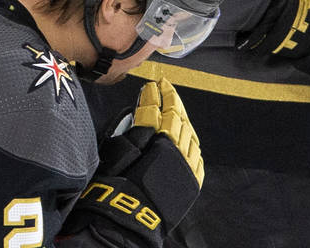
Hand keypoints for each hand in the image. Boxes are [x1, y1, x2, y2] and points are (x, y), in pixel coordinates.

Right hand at [58, 79, 201, 247]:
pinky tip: (185, 136)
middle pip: (177, 118)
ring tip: (174, 107)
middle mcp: (177, 151)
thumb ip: (135, 128)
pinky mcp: (191, 183)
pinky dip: (191, 141)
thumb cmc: (113, 188)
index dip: (153, 95)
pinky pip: (196, 156)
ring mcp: (187, 168)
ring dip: (183, 117)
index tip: (151, 85)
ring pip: (190, 134)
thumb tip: (145, 108)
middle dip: (171, 99)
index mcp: (157, 141)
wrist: (127, 224)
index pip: (157, 109)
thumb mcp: (117, 152)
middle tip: (165, 87)